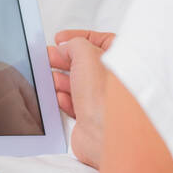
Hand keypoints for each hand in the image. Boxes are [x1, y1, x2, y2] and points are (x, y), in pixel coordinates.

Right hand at [47, 29, 115, 168]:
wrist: (104, 134)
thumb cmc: (104, 97)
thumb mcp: (85, 54)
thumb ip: (73, 44)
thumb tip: (66, 46)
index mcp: (122, 60)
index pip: (100, 40)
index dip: (77, 38)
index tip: (60, 39)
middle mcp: (115, 80)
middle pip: (85, 63)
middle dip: (64, 59)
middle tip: (49, 57)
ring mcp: (103, 100)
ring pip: (78, 84)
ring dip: (61, 79)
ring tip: (50, 77)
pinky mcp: (92, 118)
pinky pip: (75, 104)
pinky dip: (64, 99)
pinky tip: (59, 96)